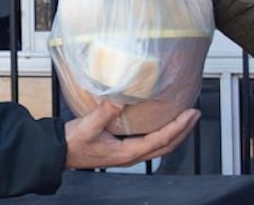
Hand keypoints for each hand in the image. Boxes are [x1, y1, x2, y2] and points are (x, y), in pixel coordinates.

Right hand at [64, 101, 199, 169]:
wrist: (58, 153)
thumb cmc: (72, 142)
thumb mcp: (89, 124)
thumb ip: (106, 110)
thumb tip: (122, 96)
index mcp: (127, 153)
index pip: (161, 140)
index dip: (178, 127)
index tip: (190, 114)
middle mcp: (130, 157)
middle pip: (166, 146)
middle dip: (183, 130)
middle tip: (195, 114)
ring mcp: (127, 155)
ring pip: (159, 147)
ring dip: (175, 133)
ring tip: (185, 119)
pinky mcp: (122, 150)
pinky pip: (150, 144)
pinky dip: (162, 134)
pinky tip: (162, 124)